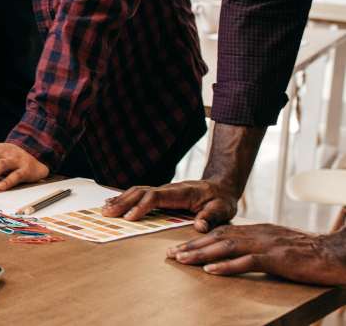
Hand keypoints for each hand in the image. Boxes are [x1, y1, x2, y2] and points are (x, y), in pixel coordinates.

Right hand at [101, 179, 238, 232]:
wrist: (220, 187)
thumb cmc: (220, 200)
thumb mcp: (222, 209)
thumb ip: (211, 217)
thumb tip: (199, 226)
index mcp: (180, 192)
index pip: (156, 197)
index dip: (142, 206)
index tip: (130, 217)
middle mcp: (167, 189)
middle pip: (140, 192)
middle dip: (123, 203)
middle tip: (107, 214)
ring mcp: (162, 190)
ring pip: (136, 191)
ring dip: (120, 200)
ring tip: (104, 210)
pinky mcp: (159, 194)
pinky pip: (138, 194)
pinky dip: (123, 198)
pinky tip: (113, 203)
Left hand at [168, 224, 345, 284]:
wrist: (333, 252)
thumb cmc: (306, 251)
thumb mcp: (276, 243)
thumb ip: (256, 244)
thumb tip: (237, 251)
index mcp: (256, 230)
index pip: (221, 232)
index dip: (198, 239)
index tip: (180, 247)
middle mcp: (256, 233)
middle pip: (217, 238)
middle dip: (192, 246)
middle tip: (171, 254)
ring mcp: (265, 245)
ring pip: (225, 247)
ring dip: (201, 255)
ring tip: (182, 260)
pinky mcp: (275, 258)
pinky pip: (246, 261)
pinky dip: (226, 266)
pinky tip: (211, 271)